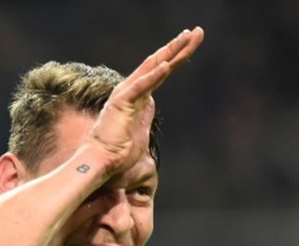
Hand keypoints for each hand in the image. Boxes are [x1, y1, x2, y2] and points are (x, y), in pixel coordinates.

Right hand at [90, 27, 204, 171]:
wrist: (101, 162)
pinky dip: (153, 76)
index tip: (192, 44)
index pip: (160, 72)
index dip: (177, 56)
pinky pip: (140, 87)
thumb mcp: (140, 131)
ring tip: (188, 37)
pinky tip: (167, 64)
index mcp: (137, 96)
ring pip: (152, 68)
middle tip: (197, 31)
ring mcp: (126, 95)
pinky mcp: (121, 104)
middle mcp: (131, 90)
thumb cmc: (118, 152)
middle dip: (179, 47)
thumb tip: (151, 104)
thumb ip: (145, 115)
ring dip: (171, 52)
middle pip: (159, 63)